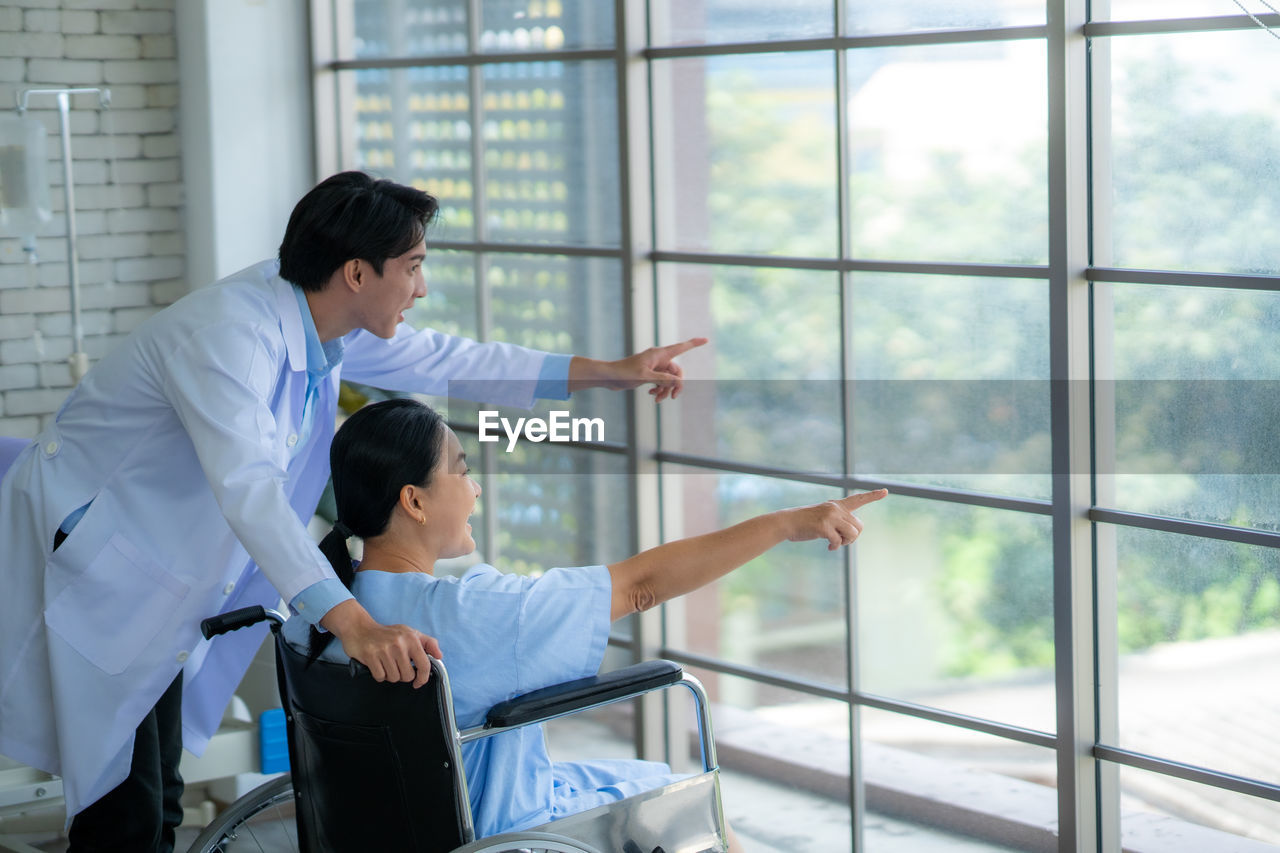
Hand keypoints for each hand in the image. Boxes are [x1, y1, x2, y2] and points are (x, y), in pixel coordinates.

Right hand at [322, 600, 441, 687]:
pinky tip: (377, 665)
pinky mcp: (370, 656)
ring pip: (394, 678)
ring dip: (390, 675)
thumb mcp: (410, 633)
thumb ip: (428, 643)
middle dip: (402, 675)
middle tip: (396, 666)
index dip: (423, 678)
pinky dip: (379, 675)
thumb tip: (439, 656)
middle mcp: (399, 644)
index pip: (424, 665)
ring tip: (386, 663)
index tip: (419, 682)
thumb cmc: (387, 633)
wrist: (360, 628)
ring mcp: (384, 650)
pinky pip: (381, 677)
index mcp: (411, 638)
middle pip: (407, 676)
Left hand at [569, 337, 708, 400]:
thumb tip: (677, 382)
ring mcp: (654, 367)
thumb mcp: (644, 376)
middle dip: (676, 384)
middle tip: (673, 397)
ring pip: (669, 379)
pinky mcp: (649, 374)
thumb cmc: (624, 372)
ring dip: (666, 390)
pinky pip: (662, 382)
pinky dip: (660, 390)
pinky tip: (653, 396)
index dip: (694, 343)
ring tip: (658, 399)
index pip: (680, 347)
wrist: (610, 377)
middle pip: (677, 371)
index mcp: (659, 354)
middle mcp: (658, 359)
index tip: (706, 339)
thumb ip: (662, 379)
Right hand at [783, 489, 887, 550]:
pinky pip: (838, 542)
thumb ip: (839, 521)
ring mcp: (830, 516)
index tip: (886, 491)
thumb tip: (854, 534)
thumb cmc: (806, 524)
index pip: (858, 499)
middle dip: (852, 537)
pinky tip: (828, 547)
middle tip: (841, 541)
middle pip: (859, 526)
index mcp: (837, 505)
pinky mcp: (824, 526)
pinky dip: (835, 547)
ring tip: (834, 543)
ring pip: (852, 534)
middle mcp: (835, 508)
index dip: (873, 496)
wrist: (787, 523)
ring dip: (845, 543)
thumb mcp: (825, 518)